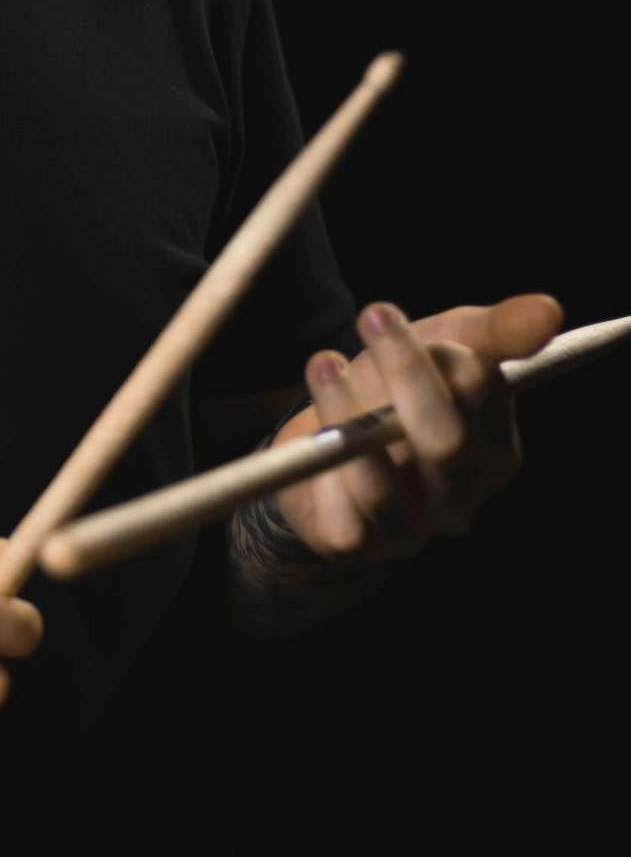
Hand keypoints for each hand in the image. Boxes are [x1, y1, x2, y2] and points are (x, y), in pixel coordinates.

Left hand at [272, 291, 562, 562]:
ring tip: (323, 362)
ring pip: (382, 482)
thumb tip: (549, 311)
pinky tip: (306, 429)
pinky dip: (321, 465)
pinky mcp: (356, 545)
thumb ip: (494, 332)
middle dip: (403, 373)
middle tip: (367, 317)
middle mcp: (461, 498)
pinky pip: (342, 514)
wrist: (327, 447)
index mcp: (496, 453)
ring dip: (346, 413)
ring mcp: (410, 529)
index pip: (484, 402)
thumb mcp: (444, 347)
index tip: (383, 311)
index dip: (440, 355)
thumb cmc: (397, 391)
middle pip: (443, 442)